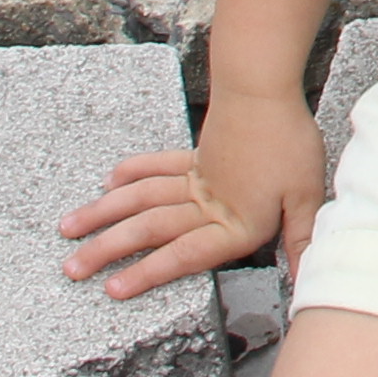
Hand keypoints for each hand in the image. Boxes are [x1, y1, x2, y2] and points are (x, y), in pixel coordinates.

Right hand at [58, 91, 328, 298]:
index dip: (149, 274)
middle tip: (71, 268)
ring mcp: (196, 177)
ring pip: (141, 200)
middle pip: (150, 230)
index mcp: (233, 222)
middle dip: (107, 250)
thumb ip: (301, 241)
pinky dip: (131, 174)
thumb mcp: (306, 196)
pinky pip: (156, 167)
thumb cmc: (289, 141)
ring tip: (70, 229)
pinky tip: (109, 183)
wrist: (264, 87)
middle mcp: (206, 204)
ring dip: (104, 214)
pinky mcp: (195, 154)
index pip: (185, 255)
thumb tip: (308, 284)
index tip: (113, 289)